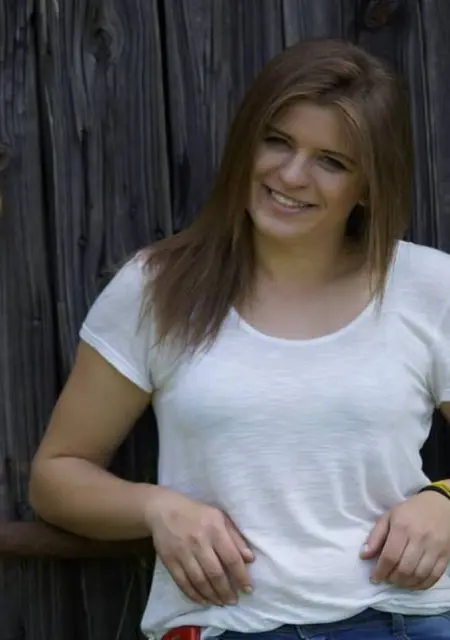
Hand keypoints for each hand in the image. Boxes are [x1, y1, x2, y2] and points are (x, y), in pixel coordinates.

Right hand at [144, 487, 253, 605]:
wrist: (164, 510)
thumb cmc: (197, 513)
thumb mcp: (219, 517)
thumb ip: (235, 537)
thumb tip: (250, 559)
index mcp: (214, 529)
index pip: (231, 557)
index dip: (241, 576)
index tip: (248, 589)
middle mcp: (199, 542)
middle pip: (215, 573)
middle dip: (226, 591)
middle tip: (233, 601)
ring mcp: (183, 552)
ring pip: (199, 581)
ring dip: (212, 596)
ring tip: (220, 602)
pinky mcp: (170, 561)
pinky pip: (183, 583)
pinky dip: (194, 595)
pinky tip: (203, 600)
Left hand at [360, 491, 449, 589]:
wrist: (440, 505)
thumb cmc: (411, 510)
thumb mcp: (389, 516)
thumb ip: (376, 536)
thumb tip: (363, 556)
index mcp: (402, 527)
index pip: (390, 556)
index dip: (380, 571)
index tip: (374, 578)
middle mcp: (419, 538)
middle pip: (404, 569)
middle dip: (392, 579)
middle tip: (387, 578)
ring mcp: (435, 548)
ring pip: (419, 575)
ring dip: (406, 584)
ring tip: (398, 581)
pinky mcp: (446, 555)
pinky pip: (434, 576)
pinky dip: (422, 585)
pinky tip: (413, 583)